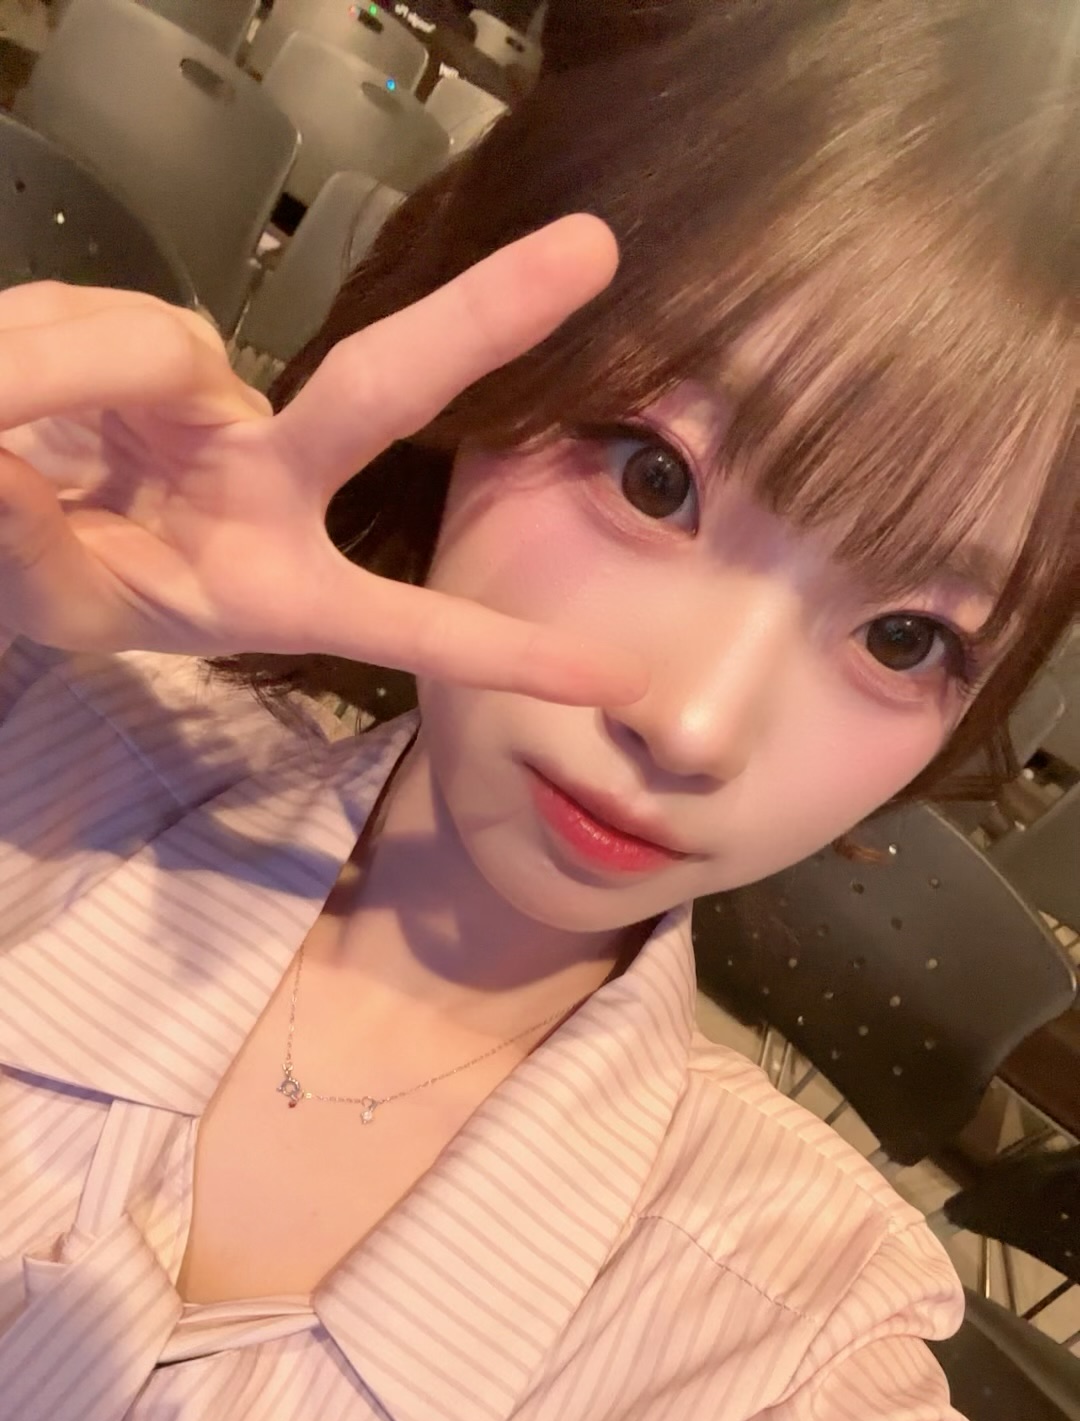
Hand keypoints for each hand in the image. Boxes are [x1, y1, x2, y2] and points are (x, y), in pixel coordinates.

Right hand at [0, 215, 647, 706]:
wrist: (2, 502)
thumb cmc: (59, 576)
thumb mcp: (56, 601)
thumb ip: (40, 546)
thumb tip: (14, 463)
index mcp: (276, 584)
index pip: (403, 623)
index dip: (503, 651)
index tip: (614, 677)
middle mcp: (275, 483)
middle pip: (379, 392)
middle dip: (484, 319)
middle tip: (593, 251)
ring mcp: (224, 403)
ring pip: (158, 348)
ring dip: (64, 378)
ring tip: (19, 441)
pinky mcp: (167, 342)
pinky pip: (98, 316)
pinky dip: (45, 345)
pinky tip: (35, 391)